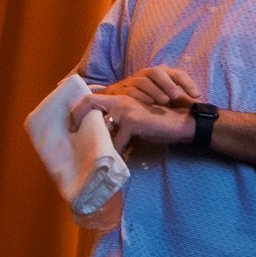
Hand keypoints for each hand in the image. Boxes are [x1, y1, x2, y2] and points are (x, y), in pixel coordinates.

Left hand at [70, 87, 191, 146]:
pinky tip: (117, 158)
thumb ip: (119, 124)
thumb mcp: (136, 123)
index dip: (79, 110)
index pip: (92, 98)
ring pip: (100, 122)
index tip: (73, 125)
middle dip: (78, 118)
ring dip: (96, 138)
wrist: (182, 123)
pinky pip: (117, 140)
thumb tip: (102, 139)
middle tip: (73, 134)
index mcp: (120, 99)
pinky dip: (116, 150)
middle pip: (89, 102)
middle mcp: (120, 100)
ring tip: (91, 150)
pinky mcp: (132, 121)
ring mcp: (126, 109)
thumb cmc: (160, 125)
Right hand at [104, 65, 200, 109]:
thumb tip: (199, 105)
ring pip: (144, 81)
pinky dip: (141, 97)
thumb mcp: (167, 96)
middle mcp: (147, 74)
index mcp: (162, 74)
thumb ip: (181, 98)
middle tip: (177, 97)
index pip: (177, 74)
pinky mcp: (123, 90)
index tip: (196, 96)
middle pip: (157, 72)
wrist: (120, 98)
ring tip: (164, 102)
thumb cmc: (151, 98)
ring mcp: (134, 81)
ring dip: (156, 92)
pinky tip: (149, 105)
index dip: (188, 83)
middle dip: (169, 85)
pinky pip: (132, 92)